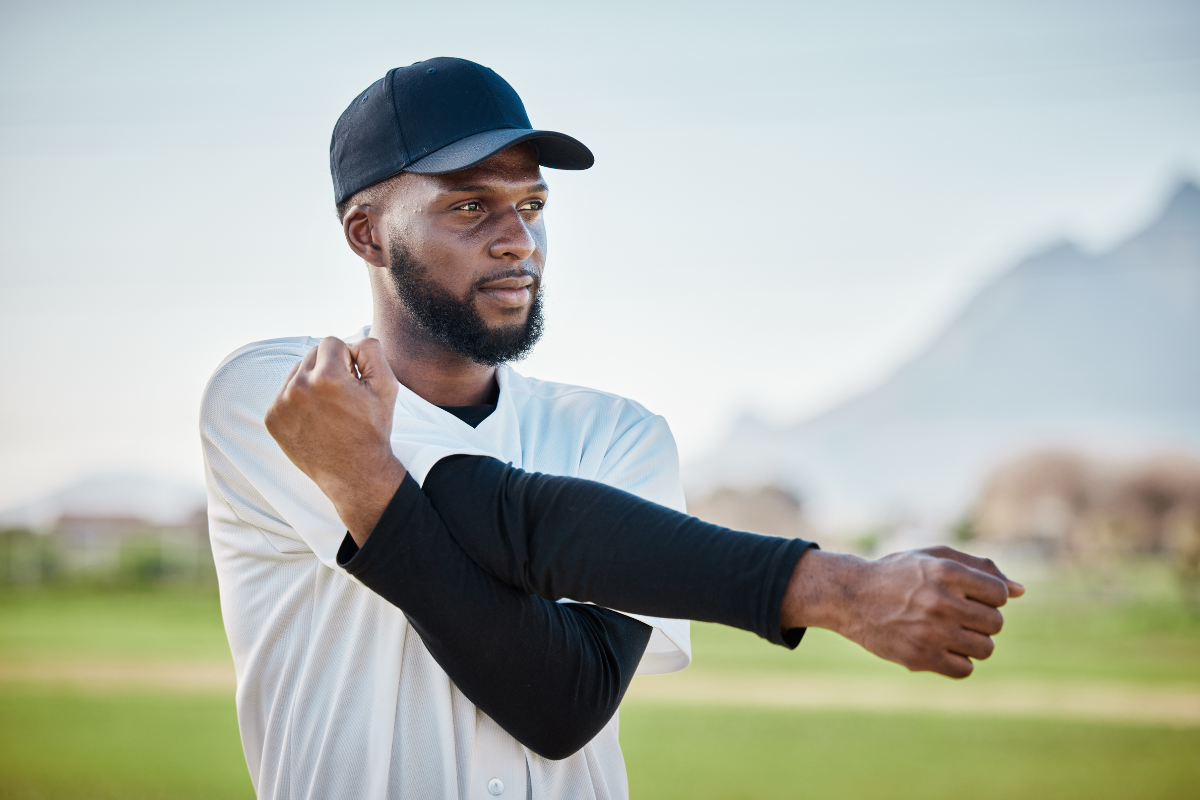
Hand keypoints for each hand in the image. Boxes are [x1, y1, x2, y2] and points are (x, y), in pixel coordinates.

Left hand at [264, 337, 406, 543]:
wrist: (355, 473)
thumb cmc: (372, 429)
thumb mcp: (387, 386)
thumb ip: (370, 349)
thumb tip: (350, 341)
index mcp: (326, 377)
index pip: (332, 342)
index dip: (349, 359)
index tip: (355, 382)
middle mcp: (298, 388)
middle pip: (312, 354)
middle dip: (329, 368)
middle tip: (343, 396)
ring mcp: (281, 405)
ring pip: (297, 372)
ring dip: (312, 382)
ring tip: (329, 408)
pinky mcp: (272, 418)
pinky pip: (285, 393)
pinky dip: (299, 401)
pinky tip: (315, 418)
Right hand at [782, 546, 1025, 678]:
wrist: (851, 596)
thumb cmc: (900, 574)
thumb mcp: (936, 558)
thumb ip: (981, 569)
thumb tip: (1022, 591)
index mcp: (946, 572)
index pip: (1001, 595)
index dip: (990, 596)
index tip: (969, 595)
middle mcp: (940, 601)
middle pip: (995, 623)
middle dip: (981, 619)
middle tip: (957, 614)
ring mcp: (930, 632)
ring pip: (984, 649)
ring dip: (973, 642)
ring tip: (951, 632)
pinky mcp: (920, 657)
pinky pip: (965, 669)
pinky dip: (959, 661)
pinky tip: (943, 648)